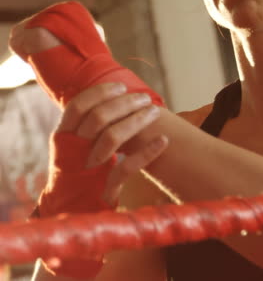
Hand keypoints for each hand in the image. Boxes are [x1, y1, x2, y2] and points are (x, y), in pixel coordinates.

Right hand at [57, 82, 168, 204]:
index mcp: (63, 137)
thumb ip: (87, 126)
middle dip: (124, 103)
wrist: (72, 212)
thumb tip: (114, 97)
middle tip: (144, 99)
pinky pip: (127, 168)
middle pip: (97, 117)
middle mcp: (71, 151)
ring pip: (112, 138)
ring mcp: (86, 171)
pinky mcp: (103, 189)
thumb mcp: (75, 147)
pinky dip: (147, 153)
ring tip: (154, 112)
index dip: (100, 93)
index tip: (121, 87)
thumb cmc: (78, 173)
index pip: (77, 106)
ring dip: (137, 121)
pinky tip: (163, 141)